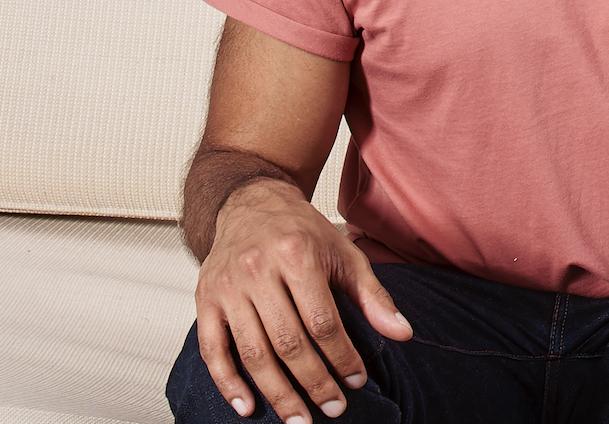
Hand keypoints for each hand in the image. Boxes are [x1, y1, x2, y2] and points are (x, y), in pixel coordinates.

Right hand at [194, 177, 412, 420]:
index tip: (357, 382)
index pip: (323, 321)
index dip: (342, 356)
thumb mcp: (345, 254)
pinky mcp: (205, 300)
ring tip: (299, 419)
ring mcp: (228, 287)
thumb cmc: (303, 233)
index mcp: (297, 256)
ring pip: (252, 352)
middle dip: (313, 382)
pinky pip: (213, 349)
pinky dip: (228, 382)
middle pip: (287, 341)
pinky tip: (248, 407)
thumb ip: (372, 295)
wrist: (250, 205)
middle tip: (333, 409)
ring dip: (277, 392)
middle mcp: (258, 271)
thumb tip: (403, 333)